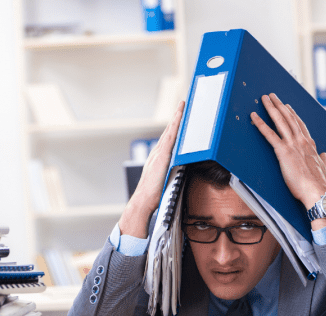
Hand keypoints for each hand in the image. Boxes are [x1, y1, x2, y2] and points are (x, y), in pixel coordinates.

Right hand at [119, 100, 184, 238]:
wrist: (143, 201)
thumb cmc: (153, 196)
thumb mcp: (164, 180)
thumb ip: (171, 172)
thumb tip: (181, 170)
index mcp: (158, 158)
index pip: (168, 139)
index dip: (174, 126)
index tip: (179, 115)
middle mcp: (157, 153)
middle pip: (168, 131)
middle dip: (176, 117)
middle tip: (183, 104)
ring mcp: (159, 154)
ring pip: (169, 132)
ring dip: (176, 118)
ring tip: (183, 107)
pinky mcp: (162, 157)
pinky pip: (170, 139)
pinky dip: (174, 127)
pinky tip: (179, 120)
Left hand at [250, 93, 325, 210]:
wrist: (317, 190)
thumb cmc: (319, 184)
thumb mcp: (325, 169)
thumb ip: (323, 160)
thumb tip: (324, 155)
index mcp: (310, 145)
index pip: (300, 125)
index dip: (293, 115)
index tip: (288, 107)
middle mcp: (302, 140)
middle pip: (289, 118)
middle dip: (280, 105)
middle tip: (273, 96)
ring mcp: (292, 144)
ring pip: (280, 120)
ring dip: (271, 107)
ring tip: (264, 98)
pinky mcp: (283, 151)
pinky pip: (269, 134)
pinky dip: (260, 124)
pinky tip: (253, 117)